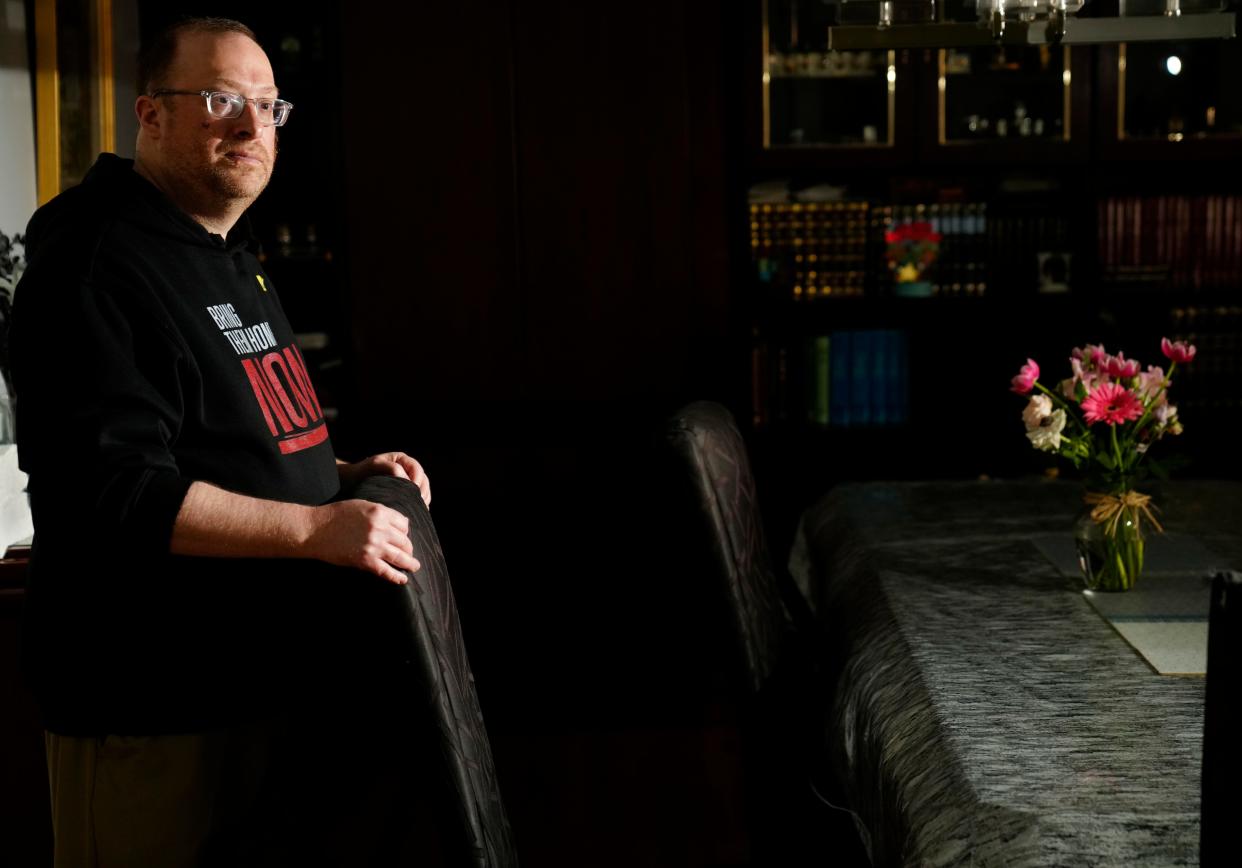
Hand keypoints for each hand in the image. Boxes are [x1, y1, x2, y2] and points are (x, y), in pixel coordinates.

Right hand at [305, 499, 420, 584]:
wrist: (314, 530)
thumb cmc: (335, 515)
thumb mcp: (361, 506)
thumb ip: (379, 513)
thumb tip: (396, 524)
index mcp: (380, 512)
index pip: (404, 524)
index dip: (405, 531)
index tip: (403, 537)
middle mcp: (380, 529)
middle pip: (405, 541)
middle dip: (408, 548)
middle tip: (409, 553)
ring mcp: (373, 546)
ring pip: (400, 556)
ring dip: (410, 563)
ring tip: (414, 566)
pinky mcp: (365, 561)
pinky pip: (386, 571)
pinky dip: (396, 577)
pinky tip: (402, 579)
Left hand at [338, 452, 430, 506]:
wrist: (351, 483)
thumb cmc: (362, 472)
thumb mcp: (374, 465)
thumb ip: (390, 467)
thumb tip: (405, 478)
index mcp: (402, 460)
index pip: (417, 469)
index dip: (418, 481)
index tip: (414, 492)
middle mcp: (407, 470)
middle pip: (423, 480)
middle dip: (422, 492)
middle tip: (418, 504)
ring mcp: (407, 483)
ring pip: (422, 491)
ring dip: (422, 500)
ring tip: (417, 509)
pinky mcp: (405, 494)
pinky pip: (417, 499)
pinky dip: (417, 506)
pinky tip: (413, 513)